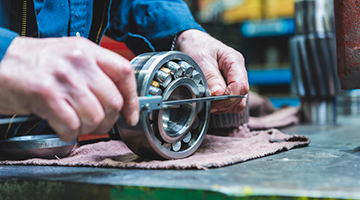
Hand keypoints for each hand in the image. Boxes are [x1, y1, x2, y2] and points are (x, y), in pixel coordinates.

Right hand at [0, 36, 138, 140]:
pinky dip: (69, 133)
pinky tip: (62, 127)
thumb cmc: (34, 62)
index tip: (131, 115)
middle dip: (109, 120)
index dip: (133, 99)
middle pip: (113, 101)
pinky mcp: (46, 94)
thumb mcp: (70, 56)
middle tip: (98, 124)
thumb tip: (118, 98)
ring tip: (77, 124)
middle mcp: (78, 61)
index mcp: (87, 50)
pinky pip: (72, 125)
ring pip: (95, 116)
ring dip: (88, 128)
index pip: (124, 72)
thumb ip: (95, 72)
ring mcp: (63, 77)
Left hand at [175, 29, 248, 112]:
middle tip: (207, 102)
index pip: (241, 86)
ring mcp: (233, 81)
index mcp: (235, 62)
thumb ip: (211, 77)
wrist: (190, 42)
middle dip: (223, 104)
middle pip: (240, 97)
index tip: (212, 99)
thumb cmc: (196, 46)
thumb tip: (218, 94)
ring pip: (236, 103)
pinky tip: (209, 101)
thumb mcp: (201, 59)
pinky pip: (229, 103)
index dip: (227, 97)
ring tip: (206, 101)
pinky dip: (219, 106)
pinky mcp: (227, 87)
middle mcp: (237, 72)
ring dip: (221, 106)